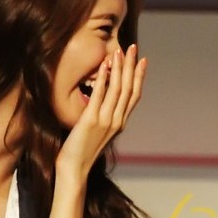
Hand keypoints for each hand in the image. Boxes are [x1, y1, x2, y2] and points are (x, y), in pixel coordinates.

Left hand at [55, 44, 146, 182]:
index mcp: (120, 123)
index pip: (134, 95)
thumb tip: (103, 105)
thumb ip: (104, 119)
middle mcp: (117, 121)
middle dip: (132, 66)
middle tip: (134, 48)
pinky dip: (103, 78)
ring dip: (119, 68)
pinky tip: (104, 66)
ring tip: (119, 52)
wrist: (74, 169)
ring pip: (117, 90)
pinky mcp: (91, 121)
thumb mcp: (98, 133)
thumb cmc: (82, 152)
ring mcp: (105, 121)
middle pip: (129, 89)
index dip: (139, 77)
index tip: (142, 61)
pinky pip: (99, 95)